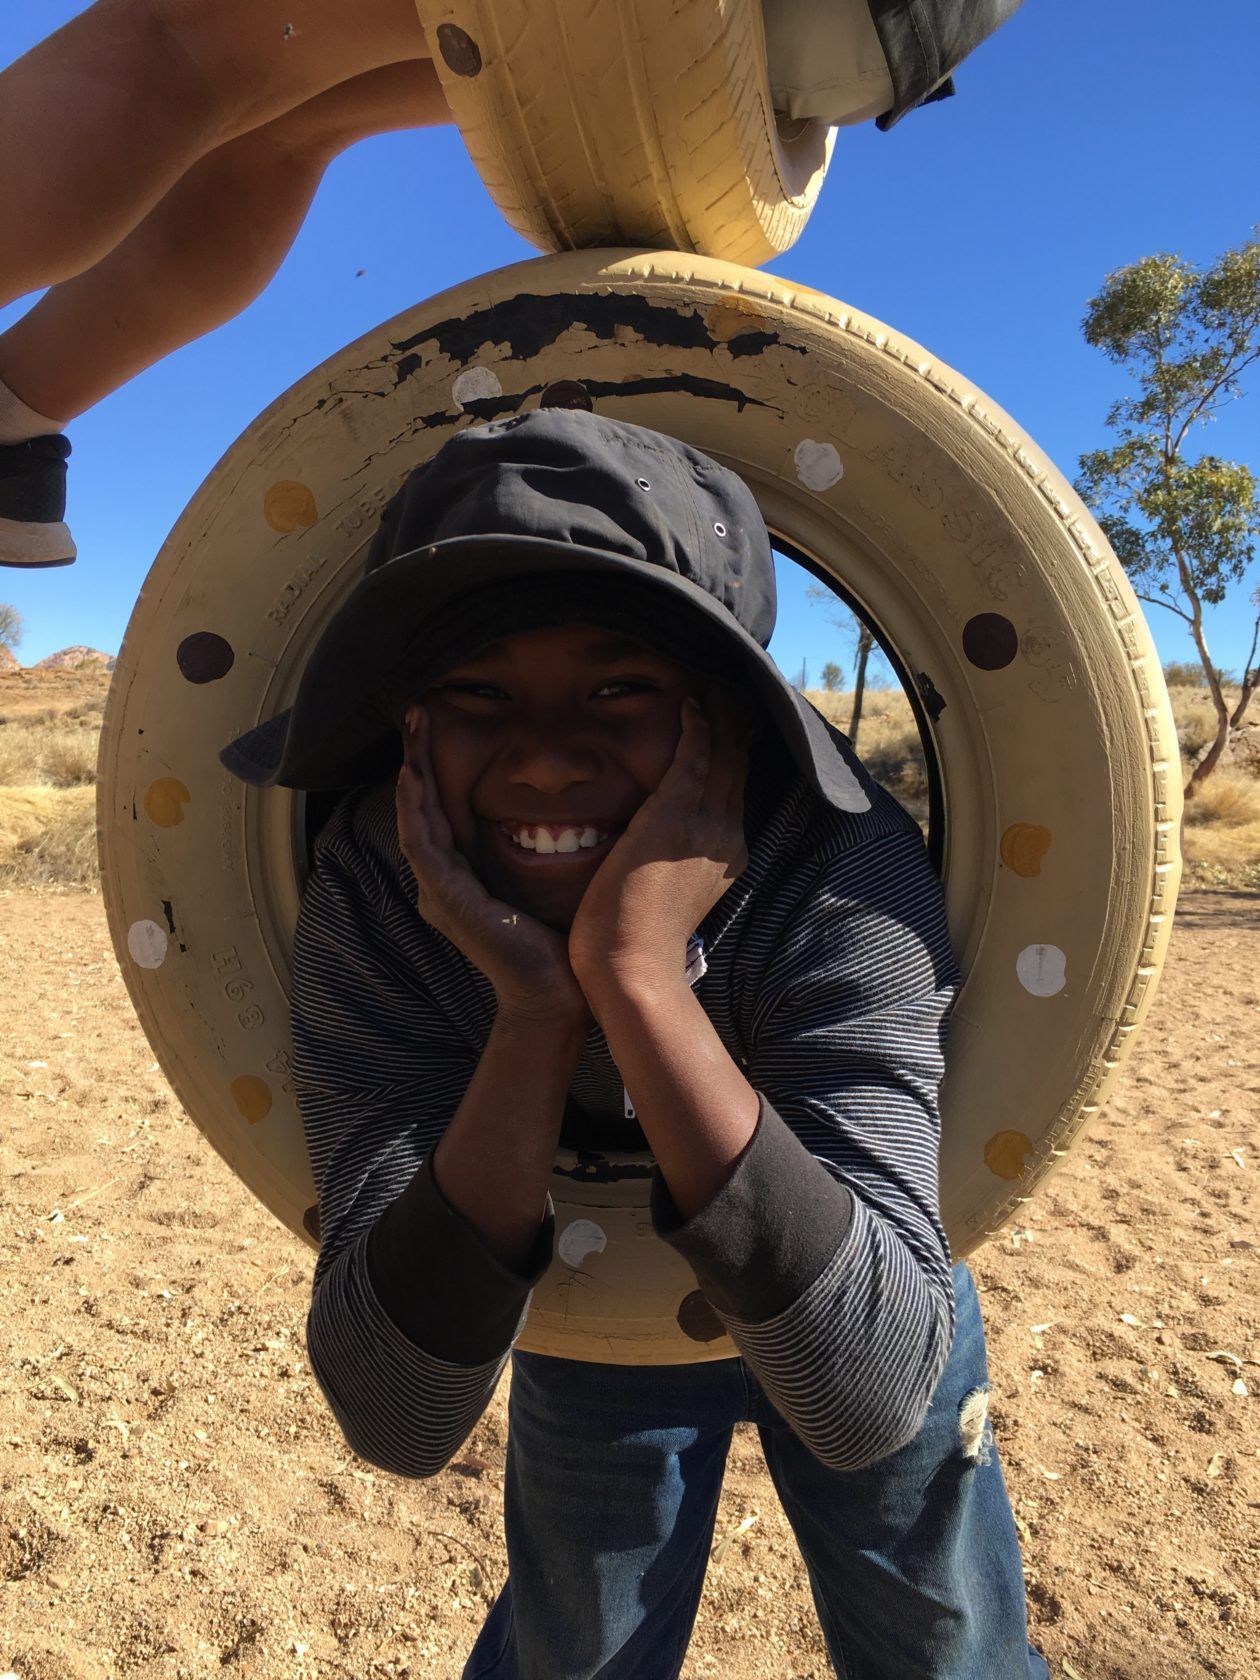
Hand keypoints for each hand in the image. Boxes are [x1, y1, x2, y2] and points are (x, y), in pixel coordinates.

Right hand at [396, 706, 590, 1026]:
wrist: (559, 995)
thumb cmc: (562, 943)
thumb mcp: (550, 880)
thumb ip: (547, 845)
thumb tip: (572, 807)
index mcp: (463, 879)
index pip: (441, 811)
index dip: (437, 767)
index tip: (440, 724)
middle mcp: (444, 884)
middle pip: (422, 808)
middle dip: (418, 758)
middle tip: (418, 711)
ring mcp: (442, 893)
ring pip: (417, 819)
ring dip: (413, 773)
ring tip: (413, 729)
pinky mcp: (449, 900)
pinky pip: (425, 845)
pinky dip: (416, 810)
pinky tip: (414, 776)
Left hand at [568, 687, 751, 996]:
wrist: (631, 969)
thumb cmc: (635, 946)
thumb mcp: (670, 898)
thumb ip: (673, 868)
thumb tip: (662, 857)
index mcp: (725, 856)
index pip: (734, 791)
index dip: (734, 753)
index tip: (729, 724)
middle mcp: (725, 836)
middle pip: (738, 765)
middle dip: (734, 724)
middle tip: (729, 686)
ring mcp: (703, 826)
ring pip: (721, 754)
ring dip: (718, 714)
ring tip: (713, 682)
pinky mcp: (672, 818)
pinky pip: (692, 757)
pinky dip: (694, 727)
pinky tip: (688, 703)